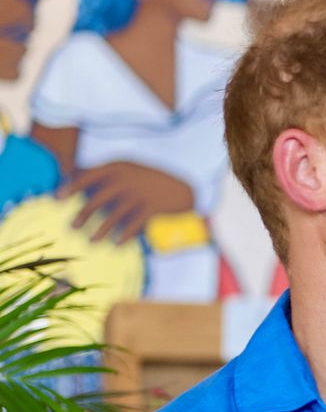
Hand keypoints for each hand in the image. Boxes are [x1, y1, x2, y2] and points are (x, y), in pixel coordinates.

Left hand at [59, 161, 195, 243]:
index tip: (57, 198)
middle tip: (72, 226)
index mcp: (119, 167)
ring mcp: (140, 194)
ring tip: (91, 241)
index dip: (72, 186)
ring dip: (101, 230)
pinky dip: (124, 236)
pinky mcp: (152, 208)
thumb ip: (105, 171)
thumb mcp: (129, 169)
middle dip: (83, 213)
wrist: (183, 189)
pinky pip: (133, 225)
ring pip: (114, 215)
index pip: (89, 175)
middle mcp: (127, 180)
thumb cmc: (150, 180)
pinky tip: (116, 244)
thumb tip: (72, 173)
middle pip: (99, 198)